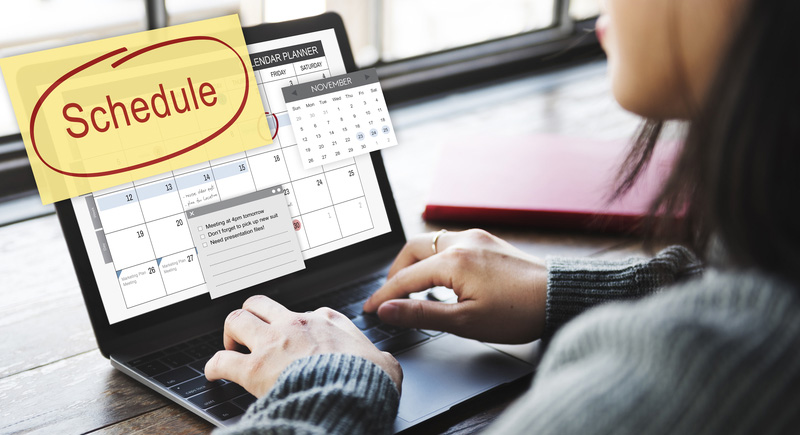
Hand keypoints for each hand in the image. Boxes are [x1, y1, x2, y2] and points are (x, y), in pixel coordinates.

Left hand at [205, 295, 402, 397]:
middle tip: (251, 332)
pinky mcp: (254, 368)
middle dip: (252, 315)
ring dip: (231, 333)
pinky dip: (214, 365)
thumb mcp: (384, 363)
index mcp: (327, 321)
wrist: (350, 395)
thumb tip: (385, 363)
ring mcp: (273, 343)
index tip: (294, 337)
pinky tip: (213, 372)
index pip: (305, 312)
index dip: (296, 325)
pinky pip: (222, 360)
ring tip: (231, 346)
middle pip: (261, 304)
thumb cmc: (367, 380)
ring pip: (237, 319)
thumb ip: (380, 358)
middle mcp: (296, 324)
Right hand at [363, 229, 546, 343]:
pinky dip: (435, 258)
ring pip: (431, 242)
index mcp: (453, 260)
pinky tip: (440, 278)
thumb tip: (388, 310)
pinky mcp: (487, 241)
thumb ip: (421, 313)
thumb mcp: (464, 322)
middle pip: (413, 249)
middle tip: (390, 296)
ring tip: (412, 288)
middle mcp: (462, 241)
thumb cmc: (518, 312)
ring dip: (416, 262)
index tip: (370, 309)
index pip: (405, 278)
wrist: (559, 296)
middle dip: (396, 271)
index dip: (384, 295)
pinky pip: (450, 243)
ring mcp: (476, 238)